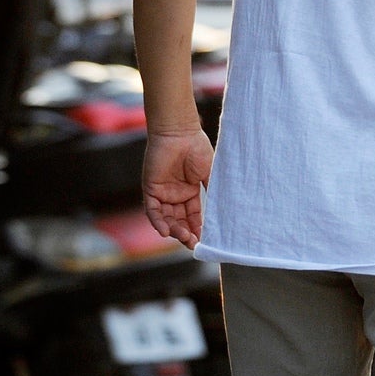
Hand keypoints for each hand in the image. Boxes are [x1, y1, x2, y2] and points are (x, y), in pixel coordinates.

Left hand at [142, 129, 212, 246]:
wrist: (180, 133)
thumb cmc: (197, 149)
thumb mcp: (210, 175)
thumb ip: (212, 193)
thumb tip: (223, 213)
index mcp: (189, 192)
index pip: (192, 216)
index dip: (198, 229)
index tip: (205, 241)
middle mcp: (175, 195)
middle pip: (179, 220)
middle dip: (185, 233)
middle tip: (193, 242)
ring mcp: (162, 192)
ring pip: (166, 218)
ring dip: (174, 230)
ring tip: (183, 238)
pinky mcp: (151, 189)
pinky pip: (152, 210)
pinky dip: (158, 222)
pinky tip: (166, 232)